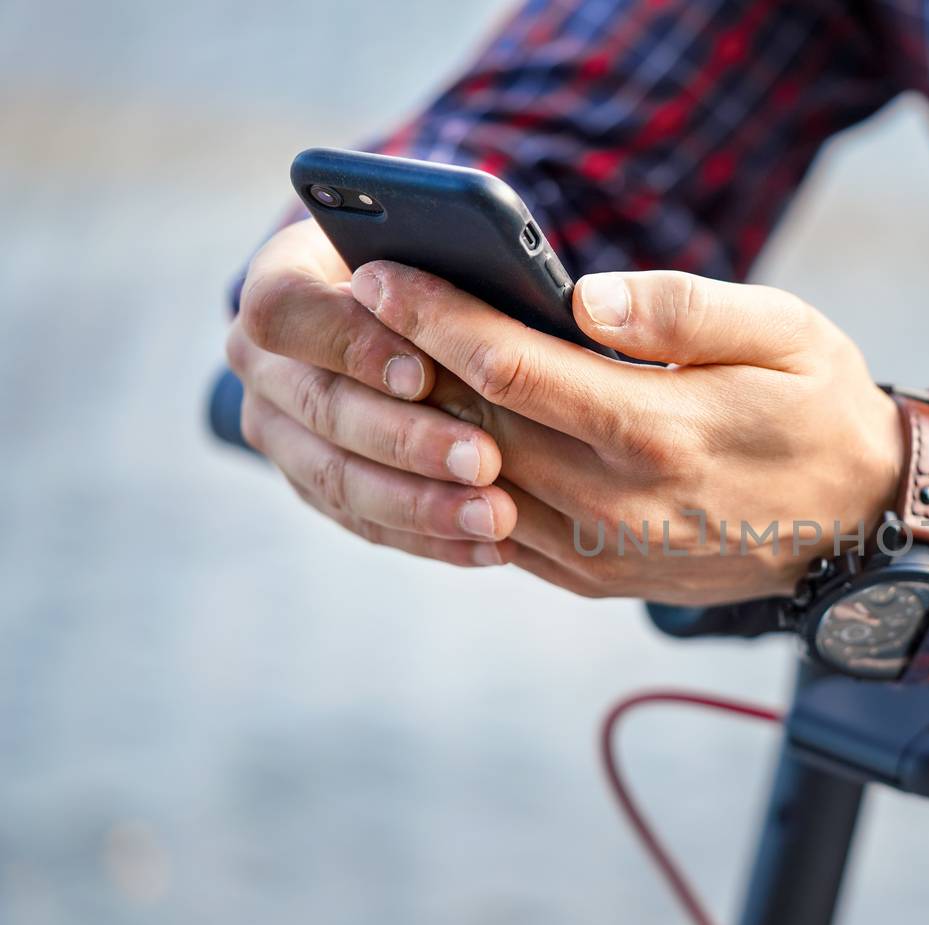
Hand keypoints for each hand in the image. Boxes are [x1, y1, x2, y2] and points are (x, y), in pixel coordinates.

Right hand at [227, 220, 518, 566]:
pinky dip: (432, 537)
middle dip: (407, 439)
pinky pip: (366, 522)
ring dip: (422, 505)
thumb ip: (455, 261)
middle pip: (319, 407)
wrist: (399, 315)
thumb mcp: (438, 244)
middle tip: (485, 460)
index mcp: (276, 282)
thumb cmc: (430, 267)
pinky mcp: (314, 485)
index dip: (351, 343)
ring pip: (339, 478)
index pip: (284, 311)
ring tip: (498, 517)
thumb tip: (537, 304)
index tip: (424, 373)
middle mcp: (262, 361)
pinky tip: (491, 547)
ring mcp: (280, 431)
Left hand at [349, 262, 904, 603]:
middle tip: (360, 310)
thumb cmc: (819, 407)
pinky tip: (446, 437)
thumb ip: (685, 308)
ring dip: (424, 427)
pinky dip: (460, 483)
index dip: (434, 315)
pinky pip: (499, 533)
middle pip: (474, 424)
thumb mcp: (786, 331)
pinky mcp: (597, 577)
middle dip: (409, 362)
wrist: (857, 523)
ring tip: (389, 368)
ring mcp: (602, 550)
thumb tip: (586, 295)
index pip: (510, 365)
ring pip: (475, 481)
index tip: (379, 273)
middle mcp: (617, 501)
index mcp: (656, 428)